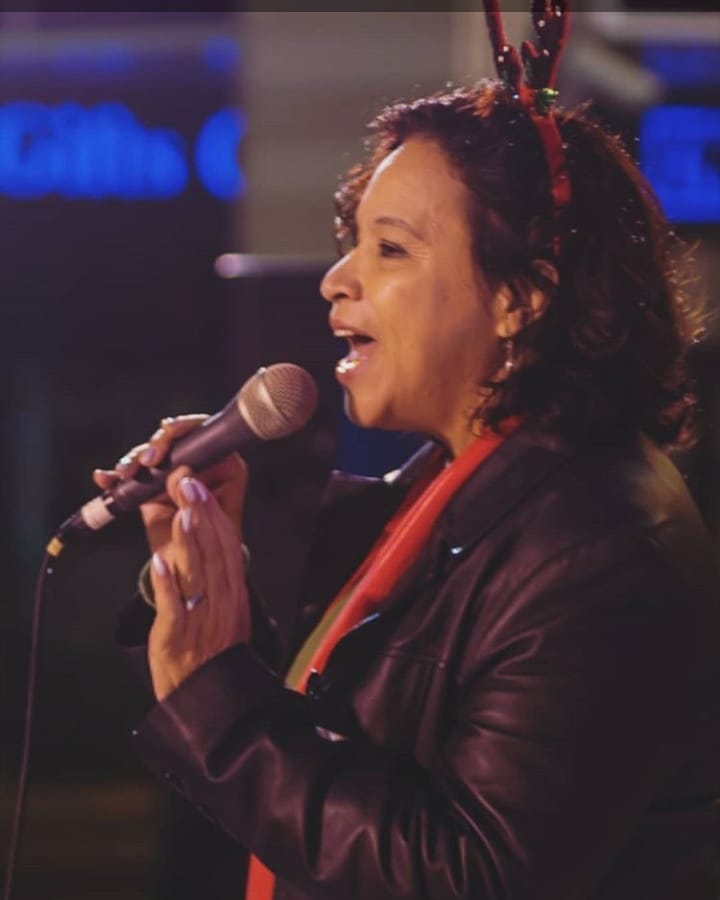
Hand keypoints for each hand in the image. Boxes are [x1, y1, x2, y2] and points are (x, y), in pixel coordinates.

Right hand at [93, 415, 247, 568]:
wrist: (198, 557)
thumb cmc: (218, 534)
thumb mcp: (219, 514)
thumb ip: (202, 493)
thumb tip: (182, 474)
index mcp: (219, 459)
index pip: (201, 430)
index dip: (183, 426)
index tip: (168, 430)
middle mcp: (192, 459)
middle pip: (170, 439)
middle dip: (154, 445)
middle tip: (147, 460)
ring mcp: (167, 471)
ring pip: (147, 455)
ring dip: (132, 460)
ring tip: (124, 473)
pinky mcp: (148, 484)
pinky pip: (130, 476)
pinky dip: (114, 477)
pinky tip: (103, 478)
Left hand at [148, 475, 250, 701]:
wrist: (208, 696)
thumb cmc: (214, 652)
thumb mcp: (227, 611)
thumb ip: (222, 577)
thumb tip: (214, 541)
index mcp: (234, 593)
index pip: (228, 547)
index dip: (216, 515)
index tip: (203, 488)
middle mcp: (222, 602)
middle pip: (214, 552)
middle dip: (202, 515)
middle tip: (190, 484)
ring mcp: (201, 618)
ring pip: (198, 573)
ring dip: (191, 541)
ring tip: (183, 512)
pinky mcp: (176, 636)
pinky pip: (173, 606)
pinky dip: (166, 584)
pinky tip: (158, 561)